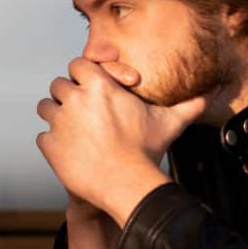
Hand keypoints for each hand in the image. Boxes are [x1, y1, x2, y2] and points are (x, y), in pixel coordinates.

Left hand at [36, 57, 207, 224]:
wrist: (127, 184)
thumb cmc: (146, 152)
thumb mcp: (167, 124)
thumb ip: (184, 108)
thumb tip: (205, 101)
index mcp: (99, 86)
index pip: (78, 64)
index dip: (83, 75)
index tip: (89, 86)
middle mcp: (75, 99)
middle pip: (58, 84)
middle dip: (67, 95)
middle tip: (79, 110)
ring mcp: (60, 122)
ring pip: (46, 108)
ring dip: (55, 115)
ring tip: (70, 128)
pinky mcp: (50, 145)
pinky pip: (43, 136)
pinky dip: (52, 142)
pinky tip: (68, 150)